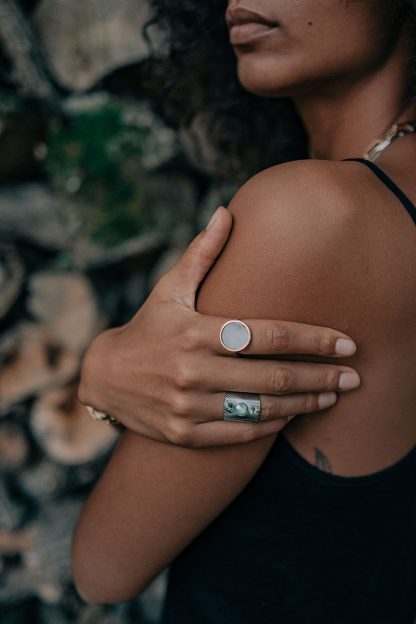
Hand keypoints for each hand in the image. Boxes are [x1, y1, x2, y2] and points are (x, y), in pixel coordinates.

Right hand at [78, 207, 359, 446]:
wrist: (105, 376)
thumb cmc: (148, 326)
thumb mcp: (170, 288)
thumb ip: (203, 254)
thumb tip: (227, 211)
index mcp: (197, 332)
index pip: (270, 336)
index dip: (314, 340)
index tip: (346, 343)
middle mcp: (194, 371)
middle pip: (274, 376)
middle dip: (321, 376)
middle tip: (354, 376)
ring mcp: (190, 406)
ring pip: (263, 409)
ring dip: (305, 403)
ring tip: (333, 396)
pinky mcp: (186, 433)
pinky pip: (241, 432)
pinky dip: (272, 425)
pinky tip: (294, 414)